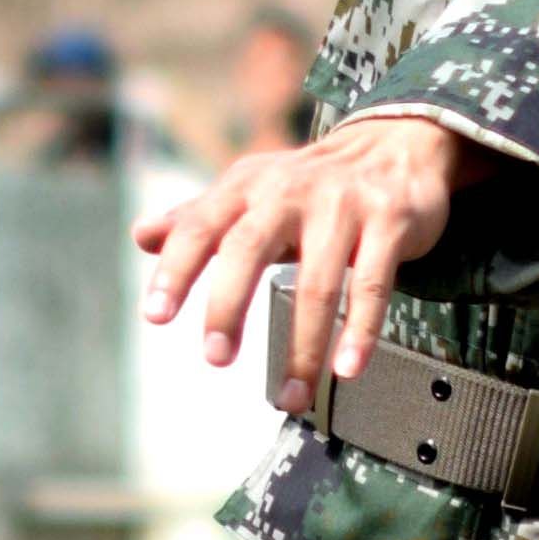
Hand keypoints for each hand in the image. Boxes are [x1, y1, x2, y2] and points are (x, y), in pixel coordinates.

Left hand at [131, 111, 490, 406]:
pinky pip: (372, 285)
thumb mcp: (251, 190)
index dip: (175, 270)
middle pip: (250, 250)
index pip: (200, 227)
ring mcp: (343, 207)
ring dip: (303, 346)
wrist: (397, 144)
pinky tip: (346, 368)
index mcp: (247, 186)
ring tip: (290, 395)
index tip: (155, 315)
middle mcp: (290, 192)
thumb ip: (198, 217)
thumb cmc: (310, 182)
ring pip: (318, 284)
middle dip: (228, 307)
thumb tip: (141, 236)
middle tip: (216, 357)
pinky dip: (360, 331)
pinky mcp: (389, 224)